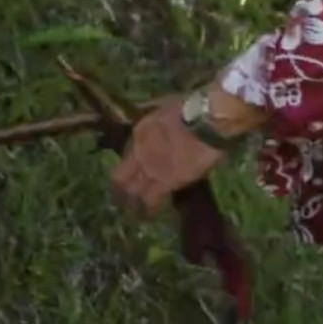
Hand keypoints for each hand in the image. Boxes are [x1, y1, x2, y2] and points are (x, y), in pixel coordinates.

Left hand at [109, 91, 245, 219]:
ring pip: (132, 193)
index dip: (130, 165)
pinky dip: (150, 210)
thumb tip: (162, 123)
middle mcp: (138, 152)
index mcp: (139, 132)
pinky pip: (152, 201)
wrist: (203, 121)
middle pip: (121, 177)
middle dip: (119, 191)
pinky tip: (150, 216)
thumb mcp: (165, 107)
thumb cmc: (191, 109)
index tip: (134, 173)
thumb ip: (158, 120)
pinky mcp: (166, 183)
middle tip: (120, 202)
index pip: (127, 153)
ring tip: (134, 215)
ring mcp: (149, 169)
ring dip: (131, 205)